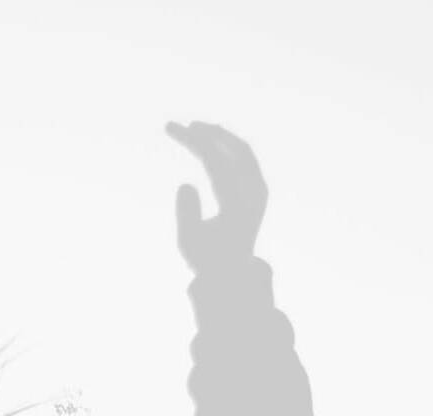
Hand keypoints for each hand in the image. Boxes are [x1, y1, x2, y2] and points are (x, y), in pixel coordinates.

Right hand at [166, 121, 267, 271]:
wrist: (234, 273)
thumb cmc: (206, 258)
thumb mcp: (189, 241)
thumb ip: (187, 213)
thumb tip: (186, 184)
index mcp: (236, 206)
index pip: (215, 161)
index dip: (194, 141)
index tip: (173, 128)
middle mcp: (253, 195)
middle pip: (233, 150)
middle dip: (207, 134)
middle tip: (184, 126)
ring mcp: (259, 191)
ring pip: (243, 151)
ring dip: (220, 137)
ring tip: (197, 129)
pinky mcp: (259, 190)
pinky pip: (246, 159)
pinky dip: (229, 146)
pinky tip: (214, 141)